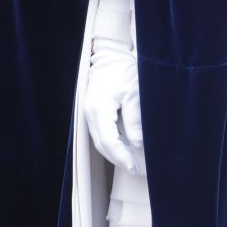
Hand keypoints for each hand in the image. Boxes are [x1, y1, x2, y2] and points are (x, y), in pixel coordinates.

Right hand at [84, 44, 143, 174]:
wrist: (109, 55)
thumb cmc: (123, 70)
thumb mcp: (134, 93)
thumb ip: (134, 119)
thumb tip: (137, 143)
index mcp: (99, 109)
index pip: (109, 141)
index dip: (122, 157)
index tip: (134, 167)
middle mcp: (90, 114)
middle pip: (102, 145)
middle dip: (118, 159)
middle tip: (135, 170)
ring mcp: (89, 113)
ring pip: (100, 140)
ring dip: (114, 153)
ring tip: (131, 162)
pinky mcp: (93, 111)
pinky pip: (101, 132)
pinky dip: (112, 143)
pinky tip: (124, 148)